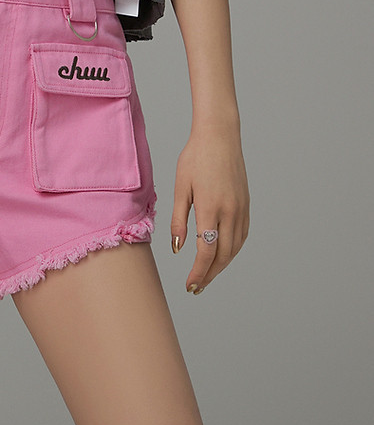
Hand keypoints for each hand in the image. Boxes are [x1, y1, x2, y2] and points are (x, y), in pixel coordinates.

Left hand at [171, 122, 249, 293]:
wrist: (220, 136)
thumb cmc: (195, 158)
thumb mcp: (181, 188)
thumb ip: (179, 220)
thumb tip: (177, 248)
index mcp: (211, 208)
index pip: (206, 251)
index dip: (198, 272)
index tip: (190, 285)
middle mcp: (230, 212)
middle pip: (223, 255)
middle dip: (209, 275)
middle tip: (196, 287)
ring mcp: (241, 209)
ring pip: (235, 248)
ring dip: (222, 265)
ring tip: (207, 274)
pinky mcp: (246, 205)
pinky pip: (242, 235)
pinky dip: (232, 250)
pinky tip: (222, 254)